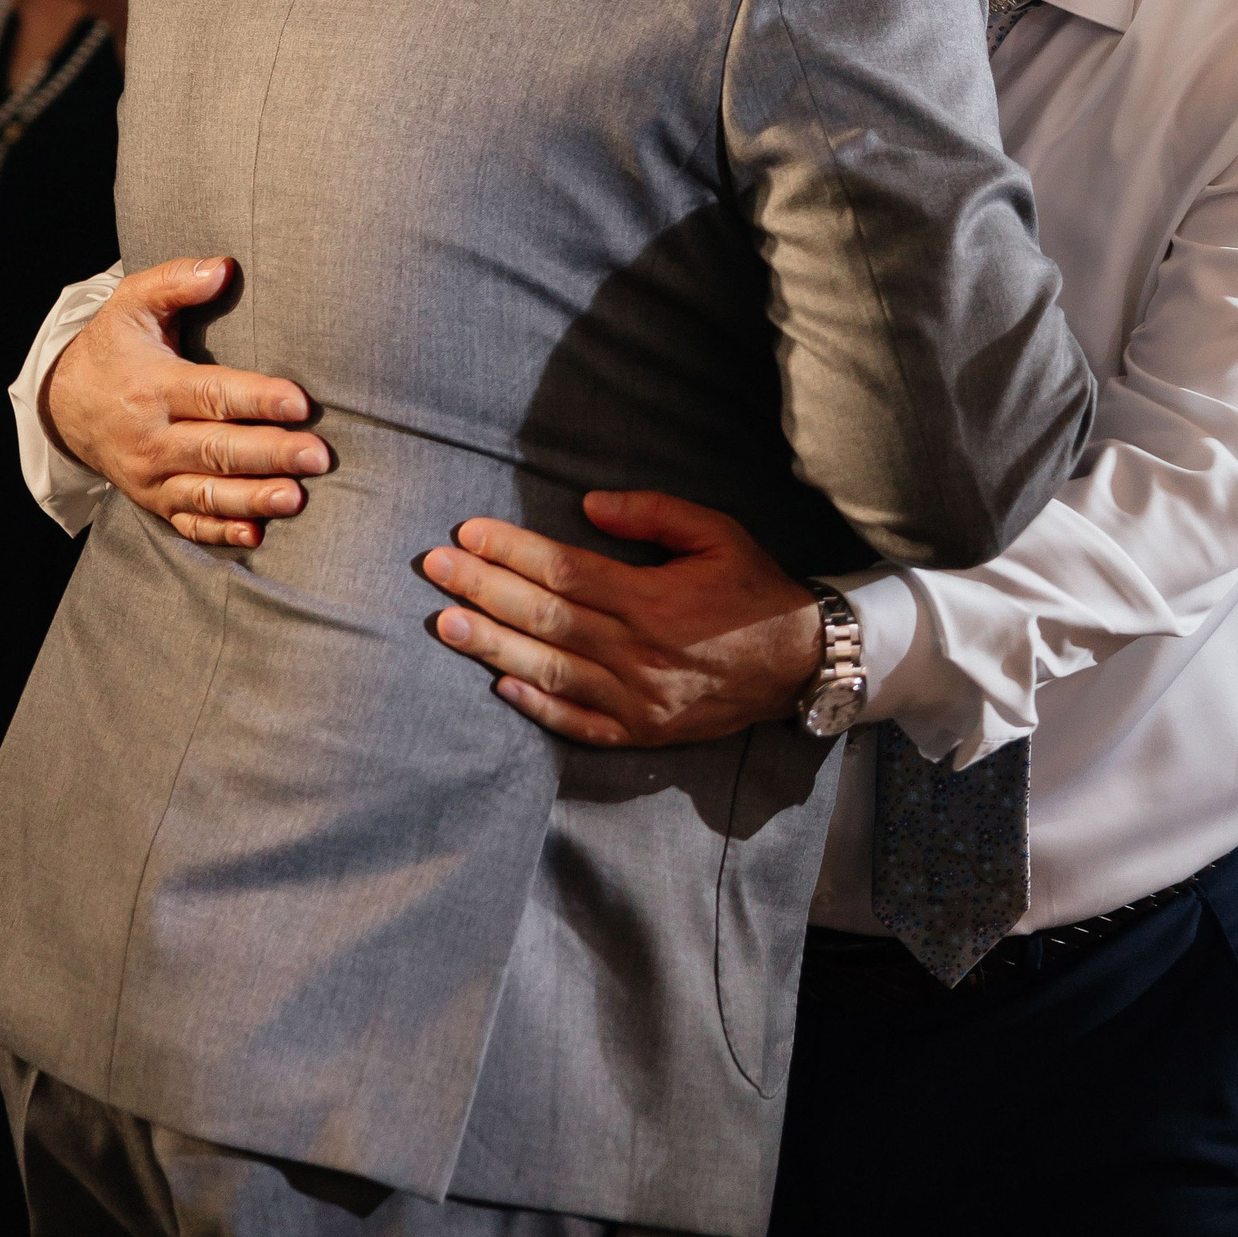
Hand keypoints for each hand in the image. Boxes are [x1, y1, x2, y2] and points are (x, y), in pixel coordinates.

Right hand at [43, 255, 331, 544]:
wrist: (66, 404)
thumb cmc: (116, 347)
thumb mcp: (132, 304)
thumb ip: (175, 281)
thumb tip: (223, 267)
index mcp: (153, 386)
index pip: (211, 394)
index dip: (256, 399)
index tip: (299, 402)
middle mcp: (151, 437)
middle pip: (217, 449)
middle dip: (270, 454)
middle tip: (317, 457)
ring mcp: (152, 476)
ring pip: (206, 493)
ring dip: (252, 499)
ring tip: (295, 499)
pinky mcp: (155, 501)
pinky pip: (188, 523)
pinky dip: (220, 532)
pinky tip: (256, 535)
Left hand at [423, 490, 824, 747]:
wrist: (802, 662)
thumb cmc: (753, 588)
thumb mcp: (716, 532)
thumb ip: (653, 513)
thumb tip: (587, 505)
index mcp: (653, 598)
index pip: (565, 570)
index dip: (511, 551)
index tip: (468, 534)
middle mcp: (639, 651)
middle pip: (546, 617)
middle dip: (484, 590)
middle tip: (435, 570)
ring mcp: (639, 698)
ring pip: (552, 670)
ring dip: (494, 646)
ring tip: (447, 624)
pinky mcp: (644, 730)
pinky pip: (580, 723)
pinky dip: (537, 705)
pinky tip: (499, 684)